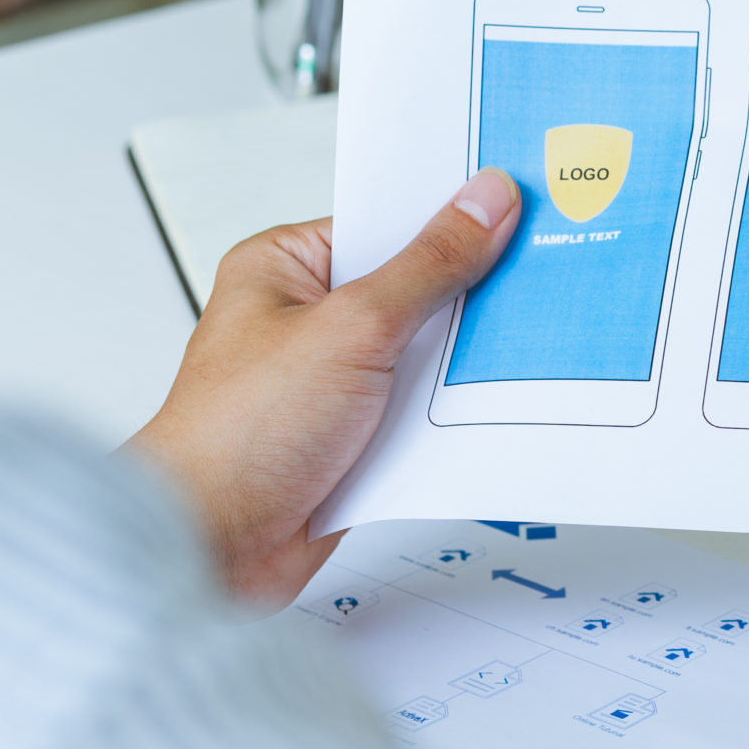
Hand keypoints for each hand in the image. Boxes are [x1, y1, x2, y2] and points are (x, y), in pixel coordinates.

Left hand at [126, 170, 519, 608]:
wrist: (212, 545)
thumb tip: (483, 203)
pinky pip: (424, 411)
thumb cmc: (236, 434)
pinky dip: (452, 414)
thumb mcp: (353, 327)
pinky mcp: (355, 436)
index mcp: (285, 268)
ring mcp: (333, 381)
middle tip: (535, 277)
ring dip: (463, 362)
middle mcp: (307, 320)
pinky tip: (489, 406)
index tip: (516, 206)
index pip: (385, 223)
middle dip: (468, 294)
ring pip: (426, 354)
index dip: (448, 217)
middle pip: (414, 288)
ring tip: (519, 345)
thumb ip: (430, 265)